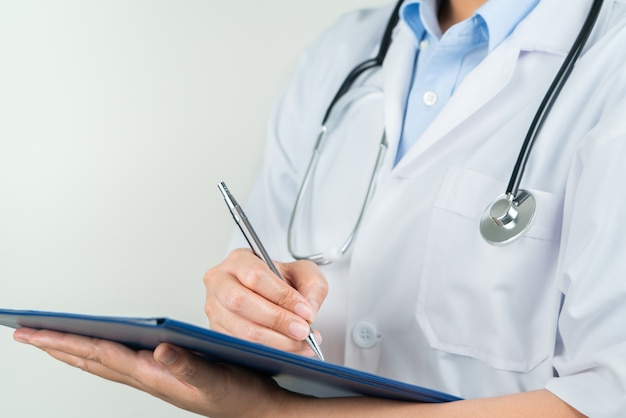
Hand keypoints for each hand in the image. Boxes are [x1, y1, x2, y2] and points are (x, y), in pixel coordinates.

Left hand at [13, 328, 290, 417]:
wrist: (258, 407)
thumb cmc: (240, 394)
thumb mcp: (216, 380)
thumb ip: (187, 366)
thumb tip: (159, 350)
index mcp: (156, 376)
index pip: (102, 354)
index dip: (68, 342)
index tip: (38, 333)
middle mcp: (150, 377)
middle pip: (93, 359)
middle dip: (58, 347)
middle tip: (27, 335)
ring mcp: (156, 377)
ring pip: (103, 361)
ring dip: (75, 350)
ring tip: (53, 340)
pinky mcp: (165, 375)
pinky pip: (120, 363)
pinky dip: (101, 352)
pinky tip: (101, 348)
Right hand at [203, 249, 327, 355]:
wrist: (270, 293)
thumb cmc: (281, 280)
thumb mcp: (303, 272)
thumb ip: (312, 285)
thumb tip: (309, 312)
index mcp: (239, 260)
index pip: (255, 275)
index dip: (281, 295)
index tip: (305, 311)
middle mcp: (220, 282)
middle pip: (240, 301)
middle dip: (276, 320)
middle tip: (302, 330)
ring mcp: (214, 308)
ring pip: (239, 329)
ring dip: (275, 341)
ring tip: (300, 343)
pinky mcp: (217, 331)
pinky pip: (240, 346)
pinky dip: (268, 352)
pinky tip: (288, 350)